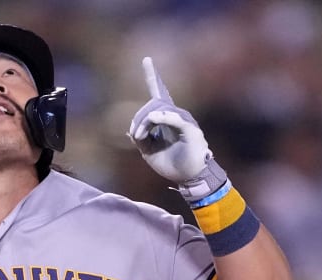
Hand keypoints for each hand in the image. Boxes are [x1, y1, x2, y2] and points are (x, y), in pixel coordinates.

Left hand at [128, 57, 226, 201]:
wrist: (189, 177)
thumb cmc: (171, 163)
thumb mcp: (148, 152)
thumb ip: (140, 139)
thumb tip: (131, 130)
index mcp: (166, 118)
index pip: (159, 92)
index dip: (152, 76)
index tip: (147, 59)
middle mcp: (176, 116)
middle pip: (153, 103)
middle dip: (139, 118)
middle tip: (136, 136)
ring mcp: (184, 121)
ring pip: (161, 110)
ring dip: (145, 122)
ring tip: (140, 138)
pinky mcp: (190, 130)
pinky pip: (176, 119)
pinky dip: (164, 117)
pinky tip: (155, 117)